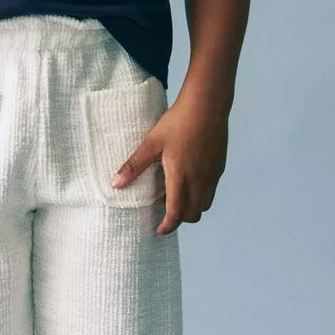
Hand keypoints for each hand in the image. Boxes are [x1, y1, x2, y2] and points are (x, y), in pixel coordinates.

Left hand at [111, 97, 228, 235]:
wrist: (207, 105)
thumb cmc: (178, 122)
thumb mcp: (152, 143)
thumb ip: (134, 165)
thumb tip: (115, 184)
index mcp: (181, 178)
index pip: (176, 214)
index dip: (167, 226)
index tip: (158, 229)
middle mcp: (200, 181)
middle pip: (193, 215)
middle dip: (179, 219)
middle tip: (164, 211)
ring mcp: (212, 175)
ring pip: (204, 205)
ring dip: (191, 208)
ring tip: (176, 196)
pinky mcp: (219, 167)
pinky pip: (211, 191)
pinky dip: (200, 195)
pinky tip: (189, 180)